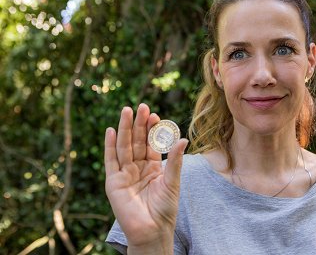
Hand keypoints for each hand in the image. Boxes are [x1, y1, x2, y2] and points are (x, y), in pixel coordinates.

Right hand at [104, 103, 187, 250]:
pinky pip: (111, 161)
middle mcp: (137, 168)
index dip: (153, 130)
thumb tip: (183, 139)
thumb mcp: (172, 182)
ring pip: (124, 147)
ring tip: (127, 111)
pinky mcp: (113, 182)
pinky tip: (111, 131)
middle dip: (139, 124)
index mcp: (153, 167)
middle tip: (142, 107)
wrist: (152, 230)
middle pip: (137, 141)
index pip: (151, 144)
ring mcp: (124, 174)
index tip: (155, 115)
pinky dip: (110, 146)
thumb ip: (175, 161)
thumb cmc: (165, 209)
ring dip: (125, 129)